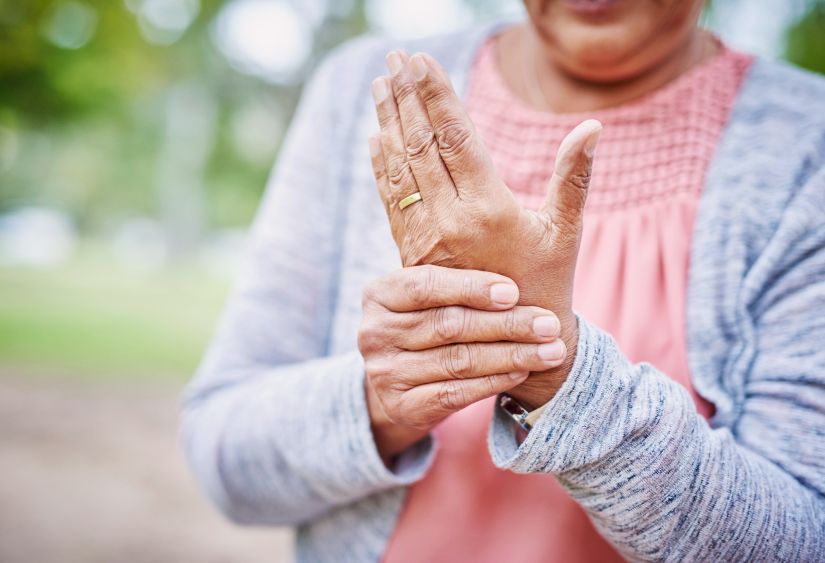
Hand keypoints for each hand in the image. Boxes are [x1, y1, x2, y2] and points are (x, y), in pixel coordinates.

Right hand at [359, 265, 566, 464]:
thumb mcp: (435, 294)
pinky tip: (523, 371)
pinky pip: (455, 393)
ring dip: (511, 355)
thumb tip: (523, 227)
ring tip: (551, 350)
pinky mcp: (401, 406)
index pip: (424, 286)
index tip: (514, 291)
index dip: (471, 288)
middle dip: (506, 324)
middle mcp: (373, 333)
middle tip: (549, 324)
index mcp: (378, 294)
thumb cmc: (433, 323)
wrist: (404, 384)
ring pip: (458, 361)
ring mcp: (384, 373)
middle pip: (448, 325)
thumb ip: (462, 269)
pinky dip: (494, 381)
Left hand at [368, 51, 601, 408]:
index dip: (437, 95)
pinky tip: (376, 139)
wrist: (514, 344)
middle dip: (406, 97)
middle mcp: (450, 220)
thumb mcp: (565, 230)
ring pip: (401, 169)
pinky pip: (392, 201)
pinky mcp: (412, 254)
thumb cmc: (549, 283)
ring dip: (388, 124)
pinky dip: (382, 167)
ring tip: (380, 85)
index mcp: (489, 208)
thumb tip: (592, 127)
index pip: (456, 136)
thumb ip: (574, 177)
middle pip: (421, 145)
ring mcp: (425, 238)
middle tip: (394, 57)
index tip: (421, 60)